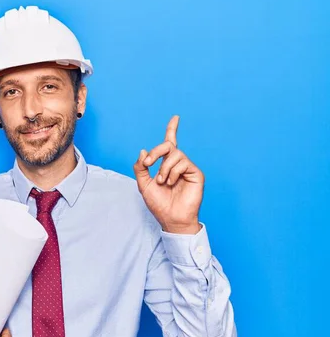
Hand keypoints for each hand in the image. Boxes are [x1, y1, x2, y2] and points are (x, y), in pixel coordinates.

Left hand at [133, 116, 203, 233]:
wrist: (170, 218)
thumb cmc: (159, 204)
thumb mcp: (143, 184)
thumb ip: (140, 167)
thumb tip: (143, 150)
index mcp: (166, 165)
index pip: (169, 143)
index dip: (172, 129)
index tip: (176, 117)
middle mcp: (178, 164)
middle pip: (168, 145)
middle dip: (156, 151)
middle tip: (148, 163)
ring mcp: (187, 168)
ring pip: (174, 154)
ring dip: (163, 167)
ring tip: (163, 181)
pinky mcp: (195, 173)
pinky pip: (182, 163)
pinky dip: (172, 172)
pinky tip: (171, 183)